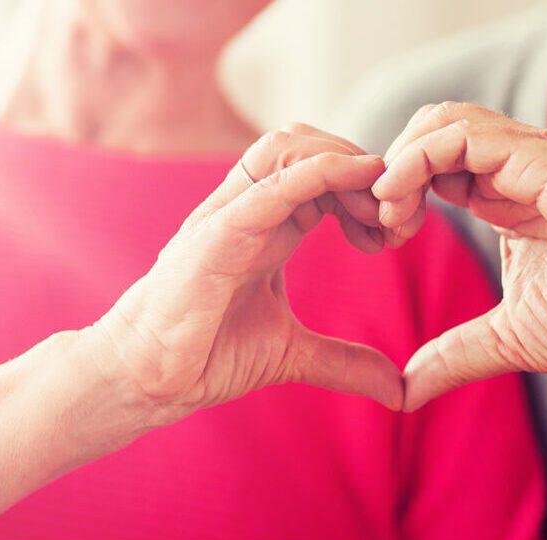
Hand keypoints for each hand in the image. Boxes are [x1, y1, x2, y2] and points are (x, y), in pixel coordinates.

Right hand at [85, 124, 403, 425]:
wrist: (146, 379)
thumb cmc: (205, 354)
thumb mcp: (293, 354)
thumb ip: (346, 363)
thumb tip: (399, 389)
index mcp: (269, 224)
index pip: (323, 172)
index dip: (368, 188)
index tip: (398, 231)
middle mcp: (249, 209)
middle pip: (309, 143)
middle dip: (363, 167)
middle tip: (397, 218)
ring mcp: (228, 216)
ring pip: (286, 146)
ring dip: (345, 162)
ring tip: (377, 209)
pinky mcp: (214, 237)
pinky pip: (267, 186)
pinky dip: (316, 173)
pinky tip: (355, 178)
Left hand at [374, 103, 546, 410]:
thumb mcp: (511, 337)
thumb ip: (456, 356)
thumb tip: (405, 392)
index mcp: (501, 195)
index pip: (430, 165)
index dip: (396, 192)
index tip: (381, 238)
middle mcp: (510, 167)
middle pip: (428, 131)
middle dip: (390, 170)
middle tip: (380, 223)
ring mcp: (526, 156)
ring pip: (440, 121)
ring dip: (399, 160)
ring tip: (388, 211)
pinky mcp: (540, 157)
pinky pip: (462, 135)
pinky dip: (418, 158)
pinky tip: (405, 201)